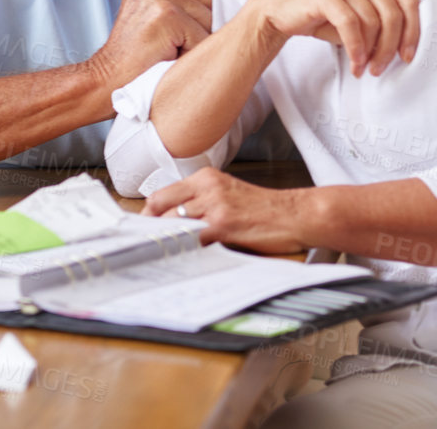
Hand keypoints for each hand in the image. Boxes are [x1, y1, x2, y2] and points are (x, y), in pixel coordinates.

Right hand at [88, 0, 211, 90]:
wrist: (109, 79)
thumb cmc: (135, 55)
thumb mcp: (148, 14)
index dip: (195, 9)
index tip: (176, 29)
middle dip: (200, 23)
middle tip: (172, 43)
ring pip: (209, 16)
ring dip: (198, 39)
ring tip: (170, 50)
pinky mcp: (167, 15)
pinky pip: (204, 35)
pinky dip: (195, 53)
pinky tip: (171, 58)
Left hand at [144, 168, 316, 254]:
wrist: (296, 214)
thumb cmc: (265, 210)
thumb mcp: (229, 195)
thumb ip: (202, 204)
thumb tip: (174, 224)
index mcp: (206, 178)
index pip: (162, 194)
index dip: (147, 215)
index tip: (139, 230)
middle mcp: (207, 187)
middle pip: (160, 205)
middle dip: (147, 227)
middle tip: (141, 245)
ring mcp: (215, 205)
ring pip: (172, 221)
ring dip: (161, 239)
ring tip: (154, 255)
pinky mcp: (224, 224)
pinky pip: (193, 237)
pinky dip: (182, 248)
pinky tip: (178, 258)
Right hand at [247, 0, 418, 77]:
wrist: (282, 13)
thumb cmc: (325, 18)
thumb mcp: (361, 20)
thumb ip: (383, 25)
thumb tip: (406, 49)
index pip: (410, 4)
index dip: (413, 33)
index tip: (407, 57)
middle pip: (393, 16)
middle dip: (389, 48)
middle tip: (379, 69)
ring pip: (372, 23)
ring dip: (369, 52)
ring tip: (362, 67)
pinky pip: (350, 24)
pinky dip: (355, 47)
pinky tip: (354, 61)